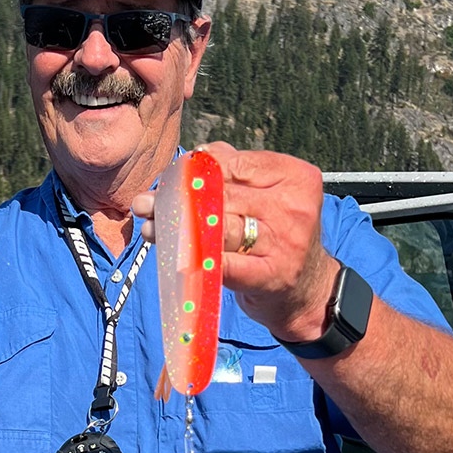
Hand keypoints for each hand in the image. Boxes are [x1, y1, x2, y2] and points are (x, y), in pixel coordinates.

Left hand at [133, 142, 339, 342]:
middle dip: (177, 199)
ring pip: (217, 228)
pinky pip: (223, 263)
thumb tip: (190, 160)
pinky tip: (172, 256)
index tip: (168, 180)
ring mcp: (285, 243)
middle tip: (145, 203)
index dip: (194, 171)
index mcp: (295, 177)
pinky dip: (193, 259)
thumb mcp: (268, 196)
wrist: (306, 291)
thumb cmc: (277, 237)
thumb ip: (236, 173)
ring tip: (151, 227)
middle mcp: (294, 207)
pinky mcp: (272, 276)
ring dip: (176, 228)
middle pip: (222, 195)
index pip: (232, 164)